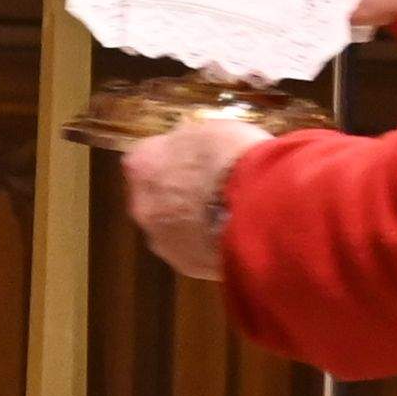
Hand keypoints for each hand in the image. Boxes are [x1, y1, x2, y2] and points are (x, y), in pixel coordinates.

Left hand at [122, 116, 260, 280]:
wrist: (256, 206)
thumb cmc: (232, 157)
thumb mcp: (210, 129)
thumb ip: (190, 143)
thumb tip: (190, 147)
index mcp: (142, 164)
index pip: (148, 158)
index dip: (173, 160)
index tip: (195, 160)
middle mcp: (141, 205)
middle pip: (155, 198)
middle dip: (178, 195)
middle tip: (211, 190)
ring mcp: (161, 240)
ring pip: (173, 229)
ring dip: (192, 223)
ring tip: (227, 216)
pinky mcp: (185, 266)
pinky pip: (195, 252)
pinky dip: (209, 245)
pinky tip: (233, 236)